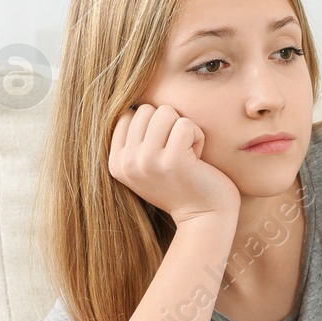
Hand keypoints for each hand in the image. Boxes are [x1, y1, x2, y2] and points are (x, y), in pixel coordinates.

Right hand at [109, 103, 240, 226]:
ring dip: (183, 129)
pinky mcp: (173, 160)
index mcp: (116, 163)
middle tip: (178, 153)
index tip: (164, 152)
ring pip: (165, 112)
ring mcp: (147, 162)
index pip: (129, 115)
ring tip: (187, 155)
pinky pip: (186, 124)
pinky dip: (198, 136)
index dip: (154, 127)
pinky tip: (198, 158)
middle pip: (146, 110)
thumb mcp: (148, 165)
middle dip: (169, 125)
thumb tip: (134, 102)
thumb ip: (136, 140)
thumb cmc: (182, 185)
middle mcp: (127, 163)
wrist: (204, 217)